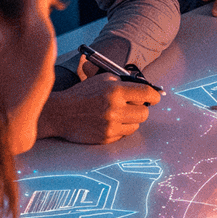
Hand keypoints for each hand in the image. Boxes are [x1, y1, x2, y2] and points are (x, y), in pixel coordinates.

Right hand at [35, 63, 159, 144]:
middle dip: (141, 108)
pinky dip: (121, 128)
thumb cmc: (83, 93)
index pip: (147, 93)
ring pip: (136, 125)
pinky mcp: (106, 138)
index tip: (155, 97)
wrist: (61, 113)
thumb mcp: (103, 79)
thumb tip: (146, 90)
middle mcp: (115, 109)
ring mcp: (111, 125)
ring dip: (131, 119)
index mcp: (115, 90)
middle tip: (134, 106)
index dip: (154, 95)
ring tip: (119, 114)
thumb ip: (125, 82)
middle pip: (145, 113)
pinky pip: (124, 134)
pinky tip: (109, 122)